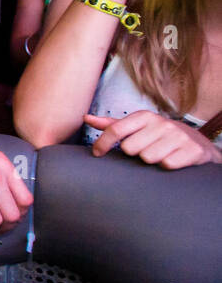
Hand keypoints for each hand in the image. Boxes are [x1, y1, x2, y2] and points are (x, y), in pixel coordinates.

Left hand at [85, 111, 221, 168]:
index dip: (102, 143)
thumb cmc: (158, 135)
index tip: (97, 153)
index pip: (115, 129)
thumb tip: (86, 118)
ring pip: (147, 158)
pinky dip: (167, 166)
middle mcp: (162, 124)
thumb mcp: (136, 126)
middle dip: (134, 153)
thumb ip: (112, 124)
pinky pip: (167, 165)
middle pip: (129, 148)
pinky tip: (172, 159)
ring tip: (159, 154)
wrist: (197, 143)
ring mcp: (178, 136)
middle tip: (144, 150)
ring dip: (151, 160)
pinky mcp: (192, 150)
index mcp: (145, 116)